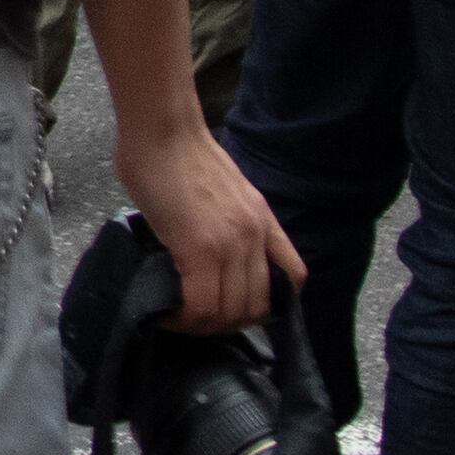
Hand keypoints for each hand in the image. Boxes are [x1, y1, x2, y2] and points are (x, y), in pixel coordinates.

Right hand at [115, 122, 303, 338]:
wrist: (162, 129)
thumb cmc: (177, 151)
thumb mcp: (221, 191)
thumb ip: (225, 222)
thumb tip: (204, 250)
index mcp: (263, 221)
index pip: (292, 279)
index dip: (267, 303)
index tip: (234, 305)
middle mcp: (254, 236)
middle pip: (258, 305)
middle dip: (227, 322)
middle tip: (197, 318)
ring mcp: (230, 244)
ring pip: (231, 311)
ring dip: (204, 324)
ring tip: (180, 317)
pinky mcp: (199, 249)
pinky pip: (201, 304)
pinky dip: (184, 318)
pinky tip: (167, 313)